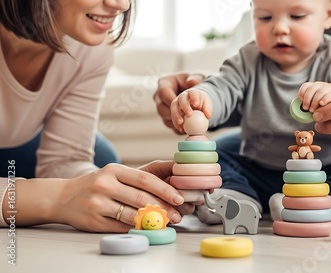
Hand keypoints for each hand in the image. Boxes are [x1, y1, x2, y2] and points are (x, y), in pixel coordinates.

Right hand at [54, 161, 185, 232]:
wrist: (62, 197)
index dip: (165, 189)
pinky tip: (147, 227)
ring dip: (152, 220)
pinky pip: (122, 226)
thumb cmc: (96, 185)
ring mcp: (98, 204)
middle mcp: (104, 185)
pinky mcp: (94, 221)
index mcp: (113, 170)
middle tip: (178, 215)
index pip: (144, 179)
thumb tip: (169, 187)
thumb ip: (138, 178)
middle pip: (141, 198)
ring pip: (132, 214)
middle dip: (163, 208)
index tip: (179, 198)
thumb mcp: (114, 174)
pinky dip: (138, 227)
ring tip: (166, 222)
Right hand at [154, 73, 204, 130]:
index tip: (181, 106)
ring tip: (185, 127)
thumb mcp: (196, 77)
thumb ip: (195, 78)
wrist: (192, 93)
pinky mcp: (166, 117)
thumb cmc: (192, 82)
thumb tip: (192, 82)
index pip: (164, 92)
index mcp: (165, 83)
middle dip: (173, 114)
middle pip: (161, 107)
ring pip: (164, 117)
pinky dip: (177, 127)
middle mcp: (160, 96)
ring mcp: (162, 107)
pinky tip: (185, 130)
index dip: (172, 100)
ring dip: (174, 123)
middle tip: (183, 120)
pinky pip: (169, 124)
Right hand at [170, 89, 212, 133]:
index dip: (194, 97)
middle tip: (189, 114)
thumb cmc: (203, 105)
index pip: (193, 93)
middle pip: (182, 99)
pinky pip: (173, 117)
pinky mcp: (174, 111)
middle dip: (185, 106)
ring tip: (181, 123)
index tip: (196, 104)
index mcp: (192, 93)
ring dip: (176, 115)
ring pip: (174, 107)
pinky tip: (181, 129)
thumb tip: (208, 115)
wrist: (196, 108)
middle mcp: (183, 96)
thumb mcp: (207, 105)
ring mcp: (177, 103)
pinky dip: (176, 123)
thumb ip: (208, 109)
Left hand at [297, 81, 330, 111]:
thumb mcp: (311, 108)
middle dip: (307, 98)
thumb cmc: (322, 113)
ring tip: (312, 110)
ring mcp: (330, 90)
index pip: (306, 86)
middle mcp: (322, 87)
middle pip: (311, 88)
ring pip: (319, 91)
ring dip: (314, 101)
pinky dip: (323, 99)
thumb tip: (296, 106)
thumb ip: (305, 105)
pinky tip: (321, 105)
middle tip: (305, 108)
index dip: (302, 92)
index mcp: (314, 88)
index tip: (300, 100)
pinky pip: (329, 95)